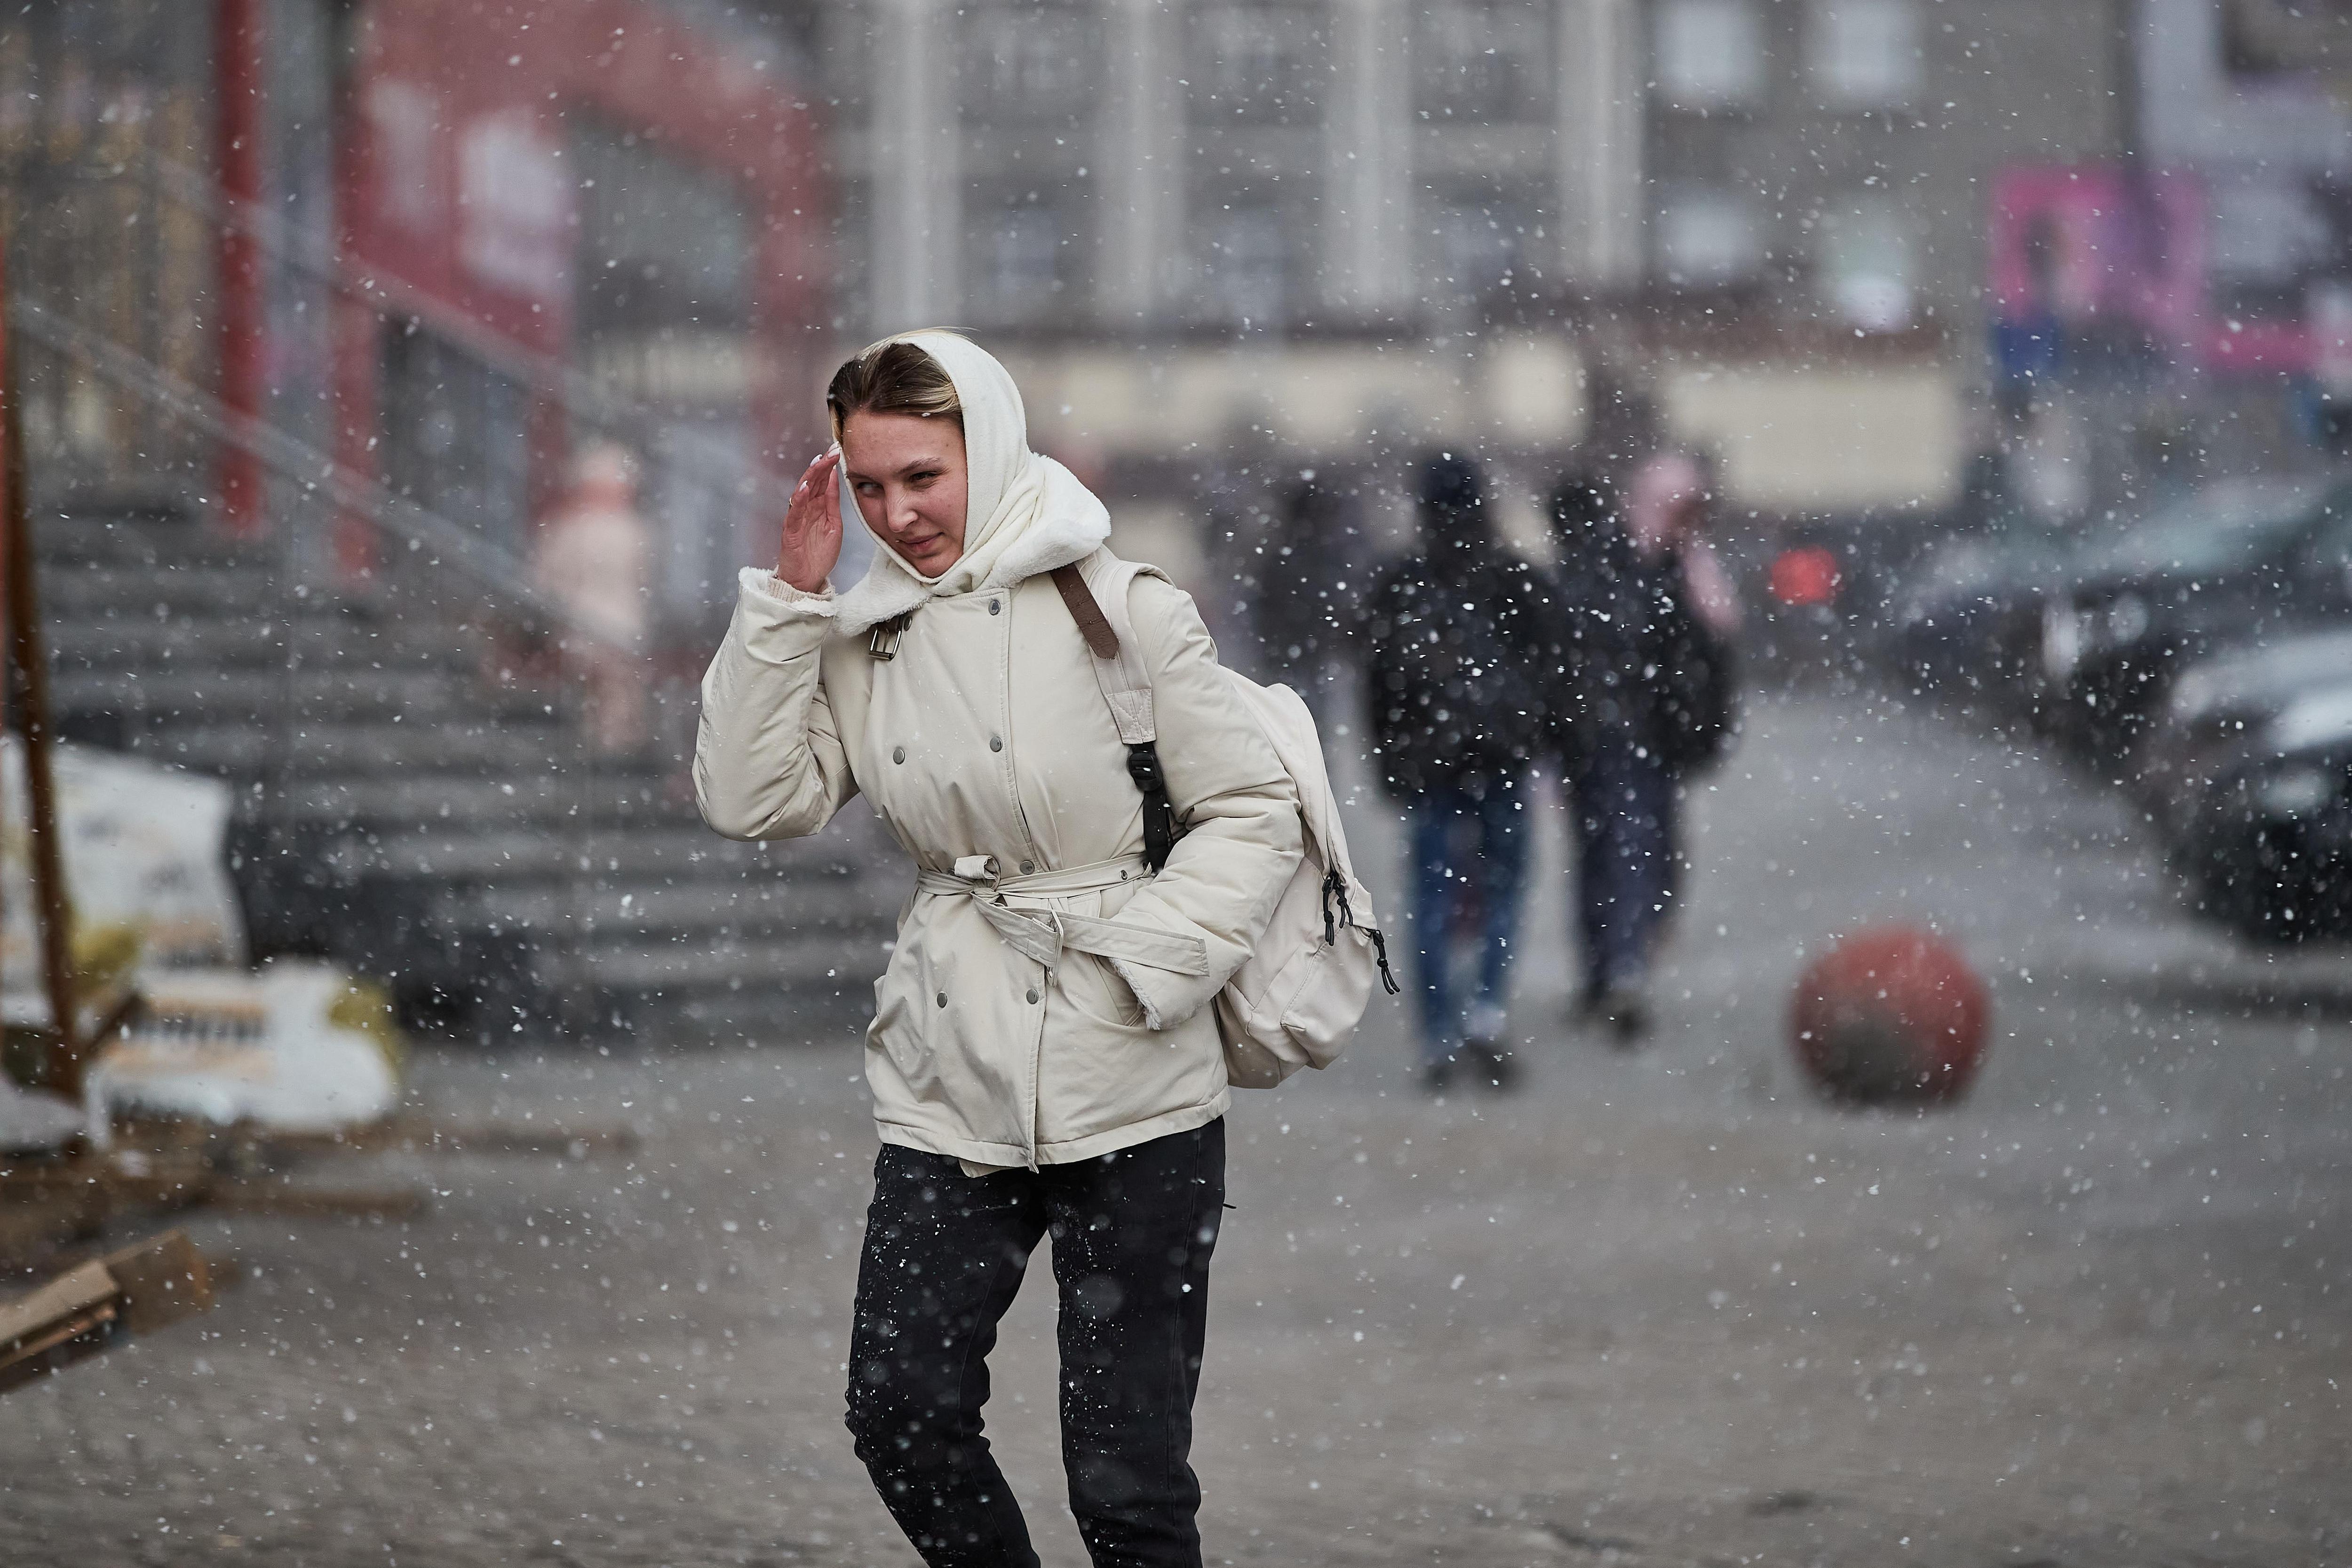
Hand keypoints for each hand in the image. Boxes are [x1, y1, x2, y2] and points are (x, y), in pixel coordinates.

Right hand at [775, 449, 843, 593]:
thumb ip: (832, 501)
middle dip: (822, 464)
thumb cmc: (818, 554)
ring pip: (802, 492)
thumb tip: (835, 476)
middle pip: (813, 481)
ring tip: (819, 461)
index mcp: (817, 506)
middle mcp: (806, 509)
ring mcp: (797, 519)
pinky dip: (800, 499)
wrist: (807, 580)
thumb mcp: (833, 523)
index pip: (822, 480)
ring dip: (810, 476)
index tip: (838, 450)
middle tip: (832, 449)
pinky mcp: (791, 532)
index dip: (829, 465)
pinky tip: (805, 488)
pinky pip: (794, 513)